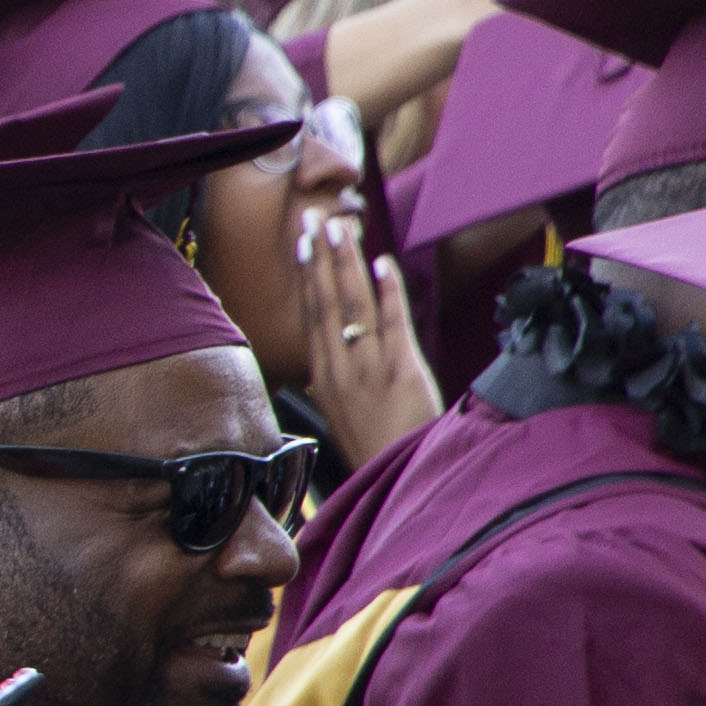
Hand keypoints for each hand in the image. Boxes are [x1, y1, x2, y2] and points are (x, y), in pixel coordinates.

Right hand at [295, 204, 437, 467]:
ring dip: (345, 264)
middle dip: (319, 259)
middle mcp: (339, 370)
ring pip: (353, 308)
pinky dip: (388, 292)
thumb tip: (329, 357)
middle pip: (326, 304)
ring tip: (340, 229)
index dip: (306, 278)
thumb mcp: (344, 415)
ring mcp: (369, 371)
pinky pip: (393, 326)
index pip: (311, 317)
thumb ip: (337, 380)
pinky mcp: (402, 375)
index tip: (303, 244)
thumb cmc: (376, 452)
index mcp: (323, 379)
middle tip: (313, 219)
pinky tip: (382, 263)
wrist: (396, 486)